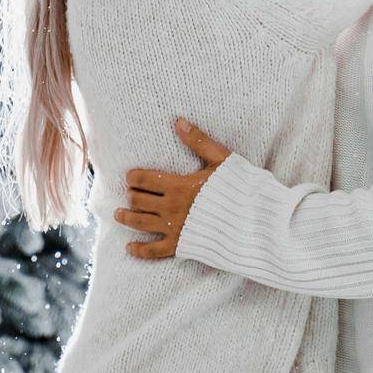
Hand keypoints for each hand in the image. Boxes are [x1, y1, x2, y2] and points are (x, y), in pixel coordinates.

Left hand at [116, 118, 230, 258]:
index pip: (144, 180)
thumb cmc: (240, 189)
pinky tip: (130, 248)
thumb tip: (179, 122)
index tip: (130, 177)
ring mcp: (175, 229)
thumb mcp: (222, 160)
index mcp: (179, 186)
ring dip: (126, 219)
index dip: (133, 177)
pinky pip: (154, 251)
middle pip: (139, 201)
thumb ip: (198, 141)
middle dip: (131, 196)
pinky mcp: (181, 247)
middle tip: (128, 193)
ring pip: (141, 224)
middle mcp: (172, 208)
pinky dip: (140, 251)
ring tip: (118, 215)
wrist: (254, 222)